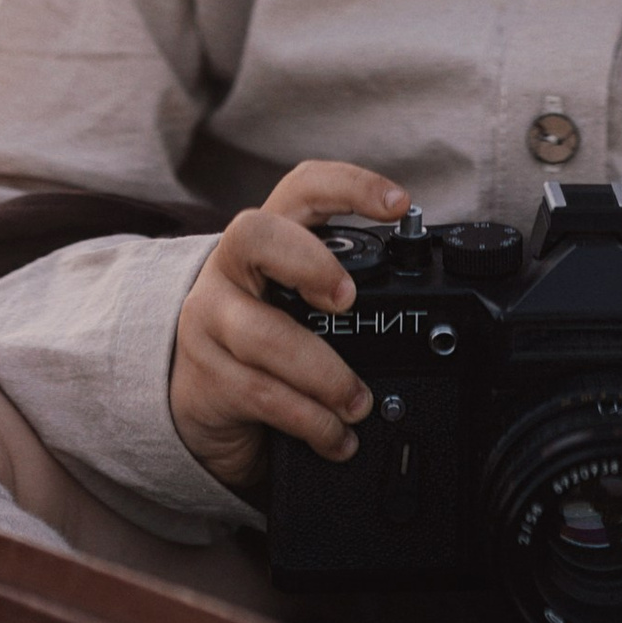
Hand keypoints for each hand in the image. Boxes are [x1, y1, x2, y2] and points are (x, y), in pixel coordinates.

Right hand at [168, 161, 406, 496]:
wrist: (200, 406)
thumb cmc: (267, 347)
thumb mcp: (302, 310)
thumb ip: (344, 298)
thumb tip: (421, 312)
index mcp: (265, 243)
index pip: (301, 190)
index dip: (349, 186)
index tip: (399, 205)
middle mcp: (229, 270)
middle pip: (256, 235)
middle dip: (309, 261)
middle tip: (348, 301)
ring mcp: (208, 321)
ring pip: (264, 335)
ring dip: (325, 374)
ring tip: (359, 404)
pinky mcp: (204, 377)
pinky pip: (262, 394)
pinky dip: (310, 421)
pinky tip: (335, 436)